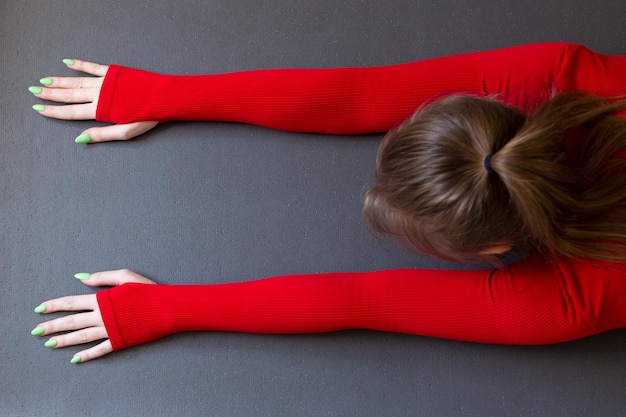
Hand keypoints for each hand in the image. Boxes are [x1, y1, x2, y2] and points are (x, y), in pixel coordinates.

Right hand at [31, 59, 157, 142]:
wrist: (164, 97)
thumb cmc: (147, 117)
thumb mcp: (125, 132)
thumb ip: (102, 135)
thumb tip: (79, 139)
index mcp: (100, 111)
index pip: (71, 112)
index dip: (53, 111)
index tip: (38, 108)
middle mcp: (99, 94)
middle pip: (69, 95)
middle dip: (50, 94)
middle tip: (33, 91)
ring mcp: (105, 82)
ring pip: (76, 81)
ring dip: (59, 81)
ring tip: (44, 81)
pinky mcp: (113, 72)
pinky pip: (92, 67)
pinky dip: (79, 65)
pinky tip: (67, 63)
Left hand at [32, 269, 155, 362]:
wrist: (166, 308)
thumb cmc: (148, 290)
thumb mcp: (125, 276)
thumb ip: (102, 278)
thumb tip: (80, 278)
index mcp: (102, 299)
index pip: (72, 303)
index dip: (54, 305)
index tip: (39, 309)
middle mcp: (102, 316)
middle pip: (72, 322)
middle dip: (52, 326)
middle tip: (36, 331)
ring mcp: (110, 330)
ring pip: (81, 337)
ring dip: (64, 341)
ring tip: (49, 344)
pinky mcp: (119, 341)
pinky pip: (99, 350)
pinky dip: (87, 355)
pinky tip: (75, 359)